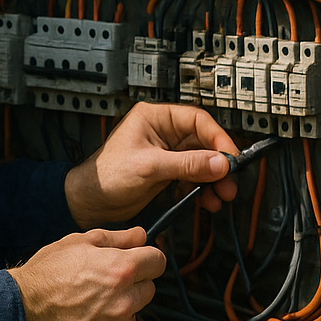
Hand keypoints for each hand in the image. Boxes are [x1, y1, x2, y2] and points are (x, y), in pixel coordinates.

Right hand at [8, 227, 164, 320]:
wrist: (22, 311)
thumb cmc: (46, 275)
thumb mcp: (78, 242)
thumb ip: (116, 238)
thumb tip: (139, 235)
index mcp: (121, 269)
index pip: (158, 261)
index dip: (147, 257)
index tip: (139, 259)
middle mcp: (124, 300)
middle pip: (149, 288)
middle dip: (133, 281)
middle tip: (105, 278)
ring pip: (134, 311)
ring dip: (121, 304)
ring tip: (91, 298)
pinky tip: (85, 314)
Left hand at [64, 101, 237, 228]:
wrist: (89, 202)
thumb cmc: (106, 175)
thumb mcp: (149, 167)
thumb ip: (186, 164)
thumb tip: (219, 162)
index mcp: (155, 118)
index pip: (197, 121)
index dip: (217, 139)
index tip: (230, 158)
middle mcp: (163, 132)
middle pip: (203, 143)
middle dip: (218, 165)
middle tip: (229, 184)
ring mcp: (166, 153)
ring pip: (201, 162)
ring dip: (213, 180)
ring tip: (220, 198)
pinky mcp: (166, 172)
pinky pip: (193, 177)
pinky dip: (202, 189)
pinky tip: (205, 201)